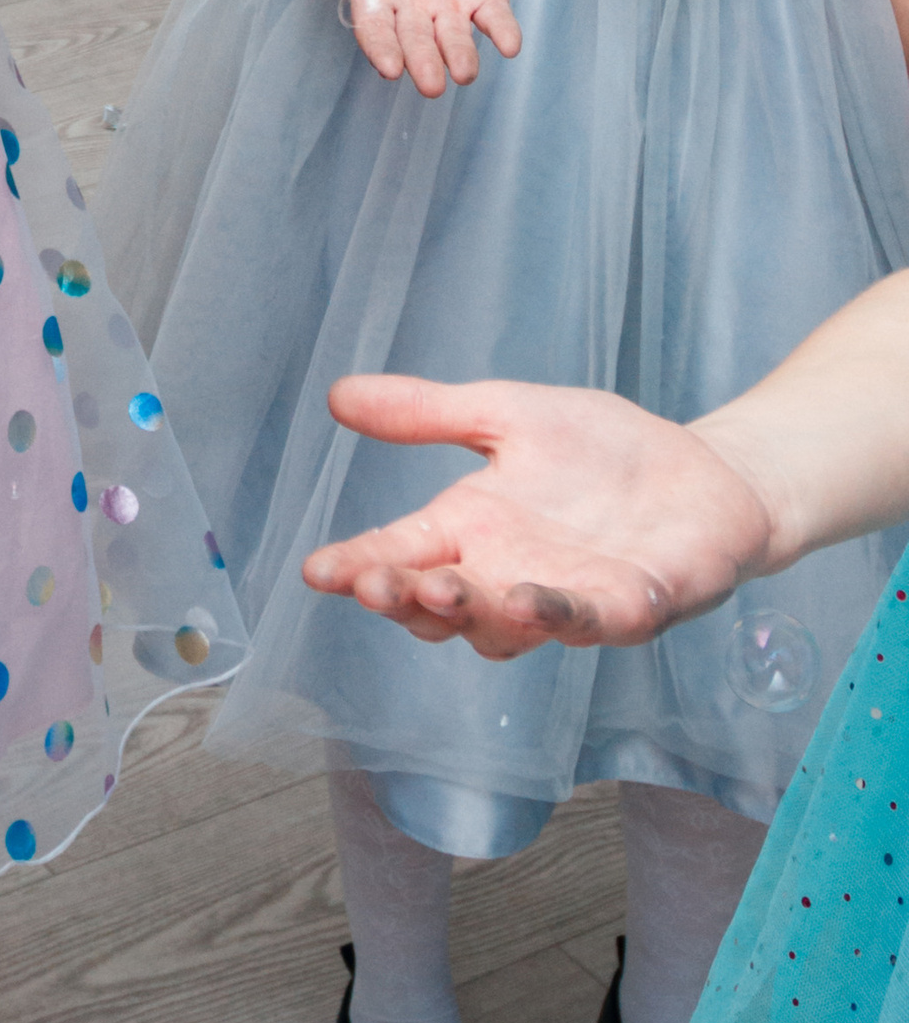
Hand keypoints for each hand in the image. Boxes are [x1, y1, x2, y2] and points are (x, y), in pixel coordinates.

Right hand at [266, 0, 518, 95]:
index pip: (375, 28)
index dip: (381, 47)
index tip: (388, 67)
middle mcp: (412, 9)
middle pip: (417, 43)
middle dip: (425, 62)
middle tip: (430, 85)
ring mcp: (449, 5)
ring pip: (457, 39)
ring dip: (462, 55)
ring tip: (465, 73)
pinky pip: (494, 18)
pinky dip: (502, 31)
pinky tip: (509, 43)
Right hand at [302, 373, 771, 658]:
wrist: (707, 473)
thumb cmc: (603, 450)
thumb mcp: (505, 413)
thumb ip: (428, 412)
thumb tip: (337, 394)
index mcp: (472, 530)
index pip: (401, 554)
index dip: (357, 566)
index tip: (317, 571)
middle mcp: (509, 575)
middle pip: (442, 607)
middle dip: (406, 599)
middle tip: (375, 582)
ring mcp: (571, 599)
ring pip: (506, 627)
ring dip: (473, 613)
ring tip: (442, 590)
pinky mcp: (635, 605)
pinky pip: (593, 622)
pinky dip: (563, 616)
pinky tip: (533, 596)